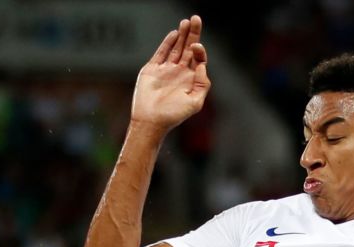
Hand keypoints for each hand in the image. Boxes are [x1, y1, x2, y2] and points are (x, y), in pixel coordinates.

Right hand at [131, 16, 210, 130]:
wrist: (151, 120)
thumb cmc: (174, 115)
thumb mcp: (195, 103)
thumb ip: (202, 84)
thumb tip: (202, 64)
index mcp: (192, 80)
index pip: (199, 59)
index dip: (200, 50)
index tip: (197, 46)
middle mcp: (180, 73)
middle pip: (189, 49)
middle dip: (193, 34)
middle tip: (196, 18)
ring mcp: (166, 70)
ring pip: (176, 48)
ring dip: (181, 35)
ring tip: (186, 21)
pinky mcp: (152, 69)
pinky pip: (161, 52)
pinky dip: (167, 43)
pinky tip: (174, 34)